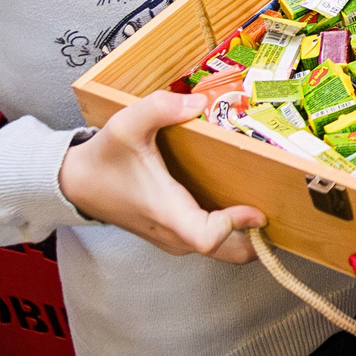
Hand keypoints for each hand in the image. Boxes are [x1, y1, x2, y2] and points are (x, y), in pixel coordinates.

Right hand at [59, 90, 265, 262]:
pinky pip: (213, 242)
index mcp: (166, 212)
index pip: (208, 237)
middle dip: (258, 237)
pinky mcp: (175, 235)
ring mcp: (175, 239)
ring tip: (268, 200)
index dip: (235, 225)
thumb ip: (159, 107)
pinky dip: (233, 231)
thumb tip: (197, 102)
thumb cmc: (103, 159)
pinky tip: (242, 201)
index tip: (256, 207)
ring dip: (247, 234)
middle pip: (228, 253)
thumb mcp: (126, 124)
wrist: (75, 183)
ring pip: (224, 250)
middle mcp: (174, 234)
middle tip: (280, 205)